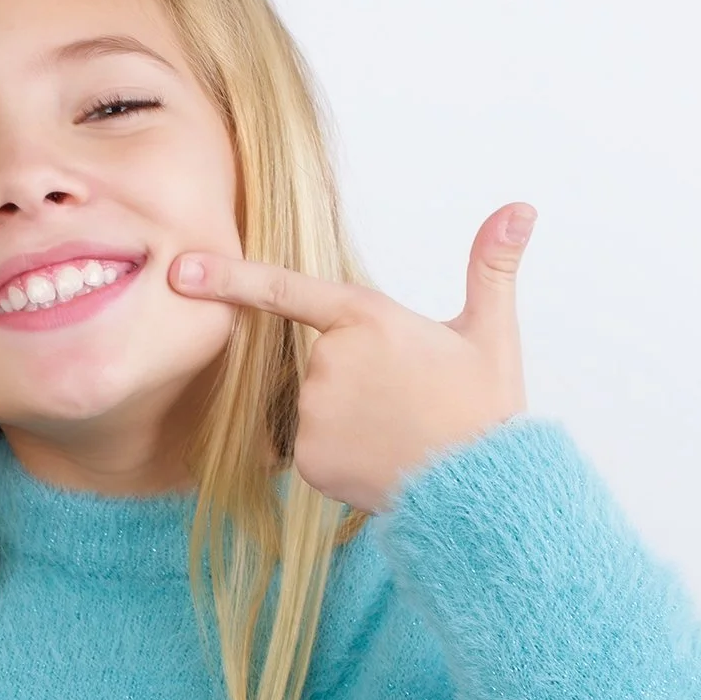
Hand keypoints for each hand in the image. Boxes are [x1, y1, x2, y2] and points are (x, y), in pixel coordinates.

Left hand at [168, 204, 534, 513]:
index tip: (181, 269)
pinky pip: (312, 449)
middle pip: (319, 363)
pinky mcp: (308, 459)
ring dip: (349, 417)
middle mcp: (329, 363)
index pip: (285, 289)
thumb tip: (520, 208)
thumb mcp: (492, 333)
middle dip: (356, 379)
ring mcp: (314, 414)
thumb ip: (491, 266)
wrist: (482, 491)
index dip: (227, 277)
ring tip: (399, 432)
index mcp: (367, 319)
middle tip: (408, 401)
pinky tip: (380, 459)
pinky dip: (341, 455)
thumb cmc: (485, 410)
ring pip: (315, 407)